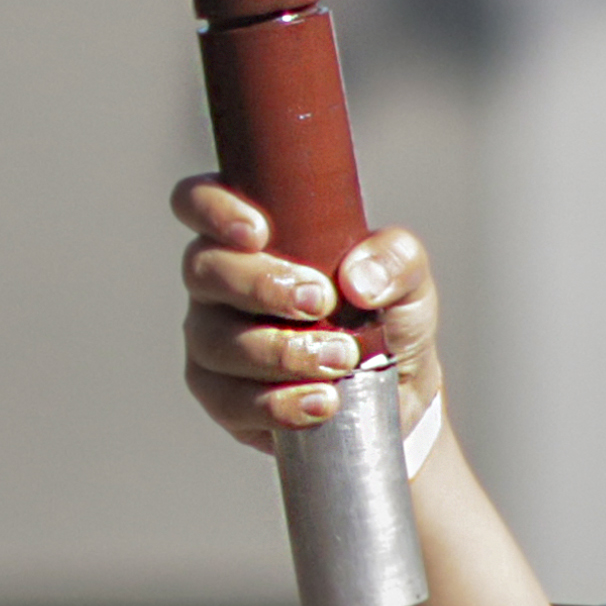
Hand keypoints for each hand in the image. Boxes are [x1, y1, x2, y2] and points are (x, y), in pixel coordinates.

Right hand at [178, 179, 439, 453]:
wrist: (394, 392)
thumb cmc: (385, 316)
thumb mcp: (408, 278)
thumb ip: (395, 259)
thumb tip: (356, 280)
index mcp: (248, 236)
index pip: (196, 201)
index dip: (211, 209)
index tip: (259, 233)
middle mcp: (218, 284)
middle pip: (203, 270)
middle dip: (262, 286)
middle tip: (320, 301)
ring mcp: (212, 340)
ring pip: (214, 340)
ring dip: (279, 351)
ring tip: (341, 359)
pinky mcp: (221, 398)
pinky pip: (227, 401)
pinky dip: (278, 404)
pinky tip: (323, 401)